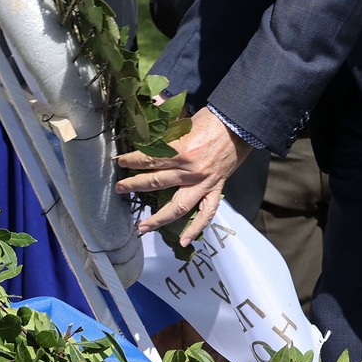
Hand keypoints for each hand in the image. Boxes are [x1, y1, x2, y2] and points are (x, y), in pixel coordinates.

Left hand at [115, 109, 250, 245]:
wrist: (240, 125)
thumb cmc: (213, 120)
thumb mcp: (184, 121)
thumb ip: (165, 130)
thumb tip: (146, 128)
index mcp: (181, 150)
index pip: (150, 159)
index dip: (133, 160)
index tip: (121, 162)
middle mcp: (190, 170)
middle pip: (156, 182)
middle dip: (135, 185)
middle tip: (120, 189)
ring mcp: (203, 183)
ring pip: (177, 206)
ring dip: (158, 218)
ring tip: (142, 226)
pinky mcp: (215, 189)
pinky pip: (206, 213)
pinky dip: (195, 229)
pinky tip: (184, 241)